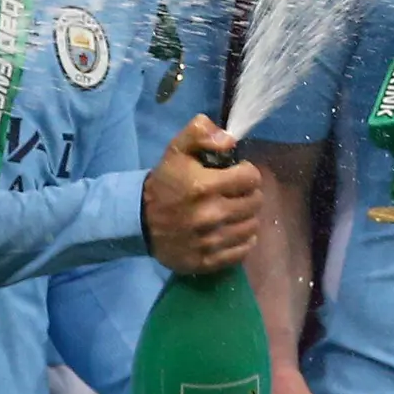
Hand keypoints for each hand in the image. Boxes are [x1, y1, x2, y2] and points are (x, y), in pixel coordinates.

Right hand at [139, 118, 264, 276]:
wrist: (138, 221)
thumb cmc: (165, 183)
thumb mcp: (177, 150)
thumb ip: (201, 133)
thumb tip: (230, 140)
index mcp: (204, 186)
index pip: (251, 178)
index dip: (248, 172)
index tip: (237, 173)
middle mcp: (209, 215)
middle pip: (255, 202)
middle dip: (249, 194)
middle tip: (236, 193)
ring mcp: (208, 241)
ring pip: (252, 226)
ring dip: (247, 216)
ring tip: (233, 211)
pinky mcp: (206, 261)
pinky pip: (243, 250)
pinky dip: (243, 240)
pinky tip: (231, 230)